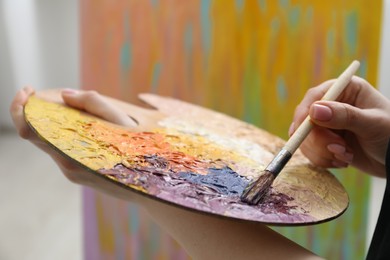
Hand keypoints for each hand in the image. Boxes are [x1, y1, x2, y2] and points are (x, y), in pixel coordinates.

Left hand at [9, 86, 140, 200]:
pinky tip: (83, 128)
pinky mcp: (76, 174)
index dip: (18, 107)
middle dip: (37, 111)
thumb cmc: (139, 152)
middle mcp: (65, 163)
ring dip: (52, 123)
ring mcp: (70, 171)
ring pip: (49, 142)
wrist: (150, 188)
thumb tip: (66, 95)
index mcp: (70, 150)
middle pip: (35, 134)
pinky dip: (63, 134)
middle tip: (50, 95)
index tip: (27, 90)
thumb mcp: (121, 120)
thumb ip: (92, 103)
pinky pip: (61, 150)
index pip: (27, 129)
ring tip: (74, 111)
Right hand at [290, 76, 389, 177]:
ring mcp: (327, 125)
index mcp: (346, 90)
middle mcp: (333, 105)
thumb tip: (314, 110)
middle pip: (306, 120)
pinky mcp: (324, 142)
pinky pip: (310, 151)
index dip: (305, 114)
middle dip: (318, 139)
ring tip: (346, 156)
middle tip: (339, 149)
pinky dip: (323, 159)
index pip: (315, 97)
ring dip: (322, 152)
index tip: (303, 131)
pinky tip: (343, 160)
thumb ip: (345, 116)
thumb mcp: (372, 124)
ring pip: (306, 138)